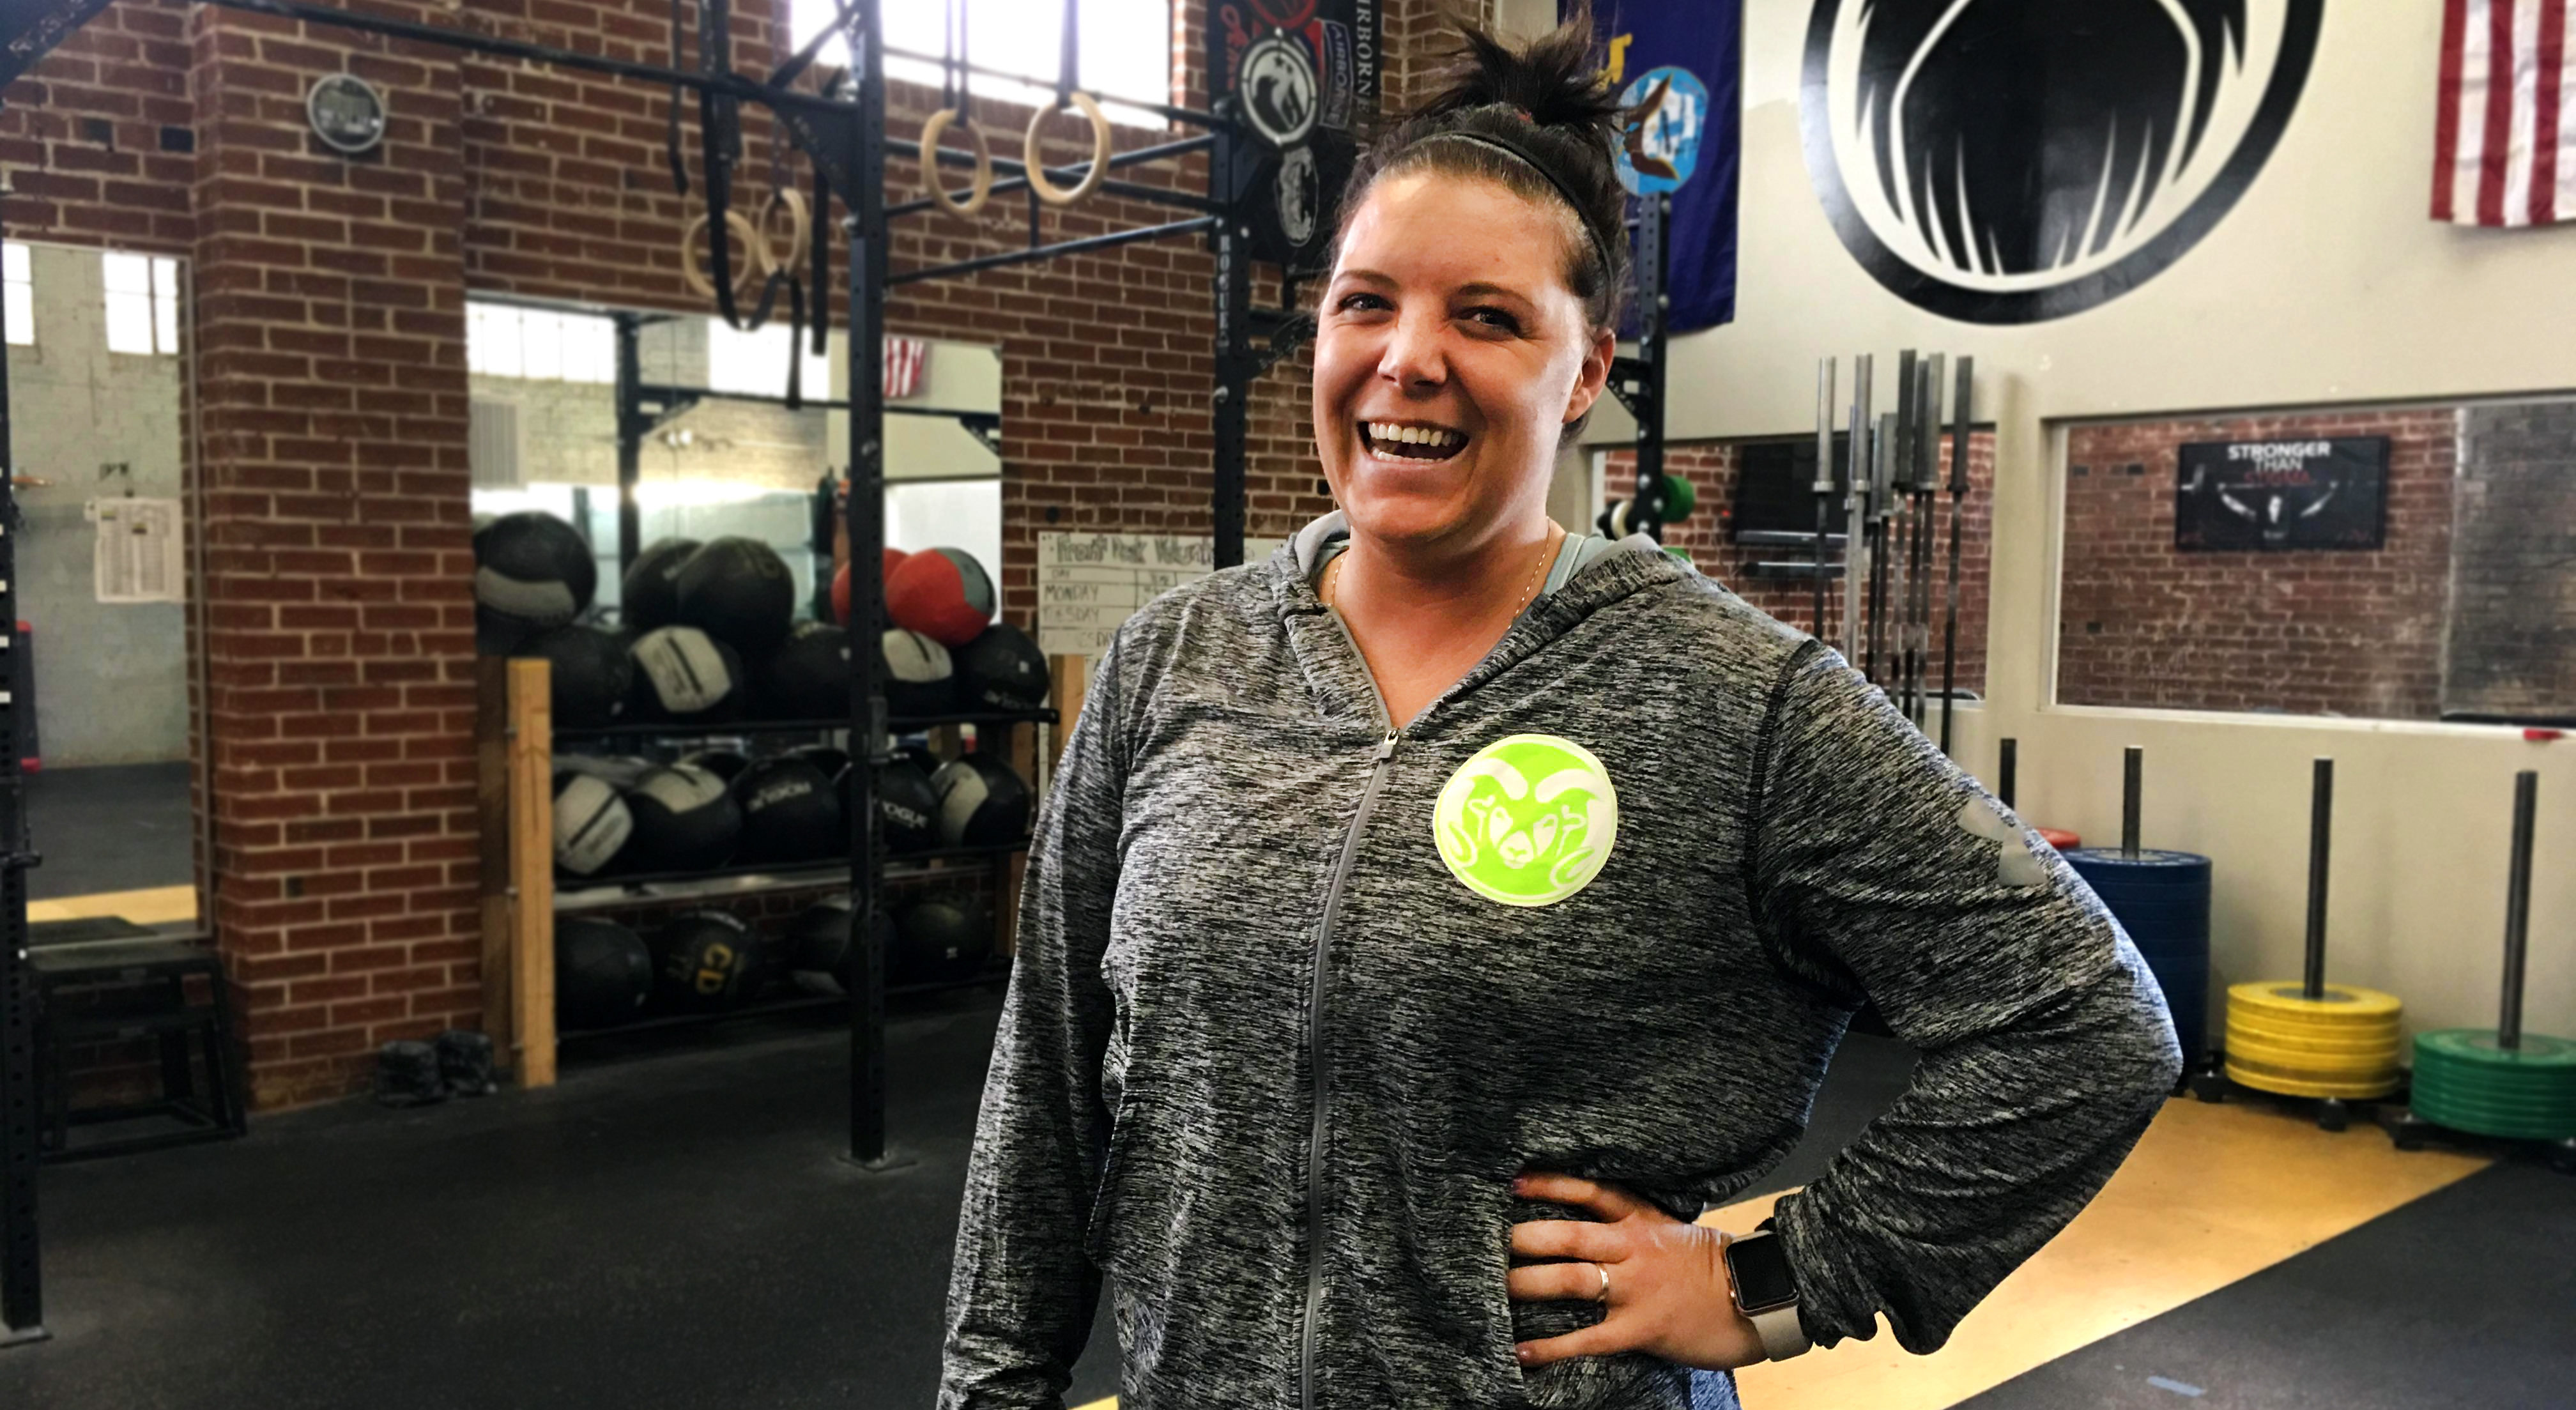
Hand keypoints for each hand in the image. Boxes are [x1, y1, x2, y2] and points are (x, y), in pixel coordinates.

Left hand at [1506, 1173, 1765, 1372]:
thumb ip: (1637, 1227)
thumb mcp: (1677, 1231)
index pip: (1589, 1192)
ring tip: (1491, 1285)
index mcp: (1642, 1220)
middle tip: (1484, 1236)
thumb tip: (1596, 1226)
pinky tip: (1520, 1351)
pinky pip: (1587, 1338)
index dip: (1549, 1185)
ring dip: (1526, 1282)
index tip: (1512, 1180)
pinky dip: (1551, 1346)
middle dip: (1523, 1236)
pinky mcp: (1641, 1328)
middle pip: (1568, 1235)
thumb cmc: (1718, 1266)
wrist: (1763, 1297)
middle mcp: (1634, 1249)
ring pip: (1571, 1279)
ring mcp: (1637, 1288)